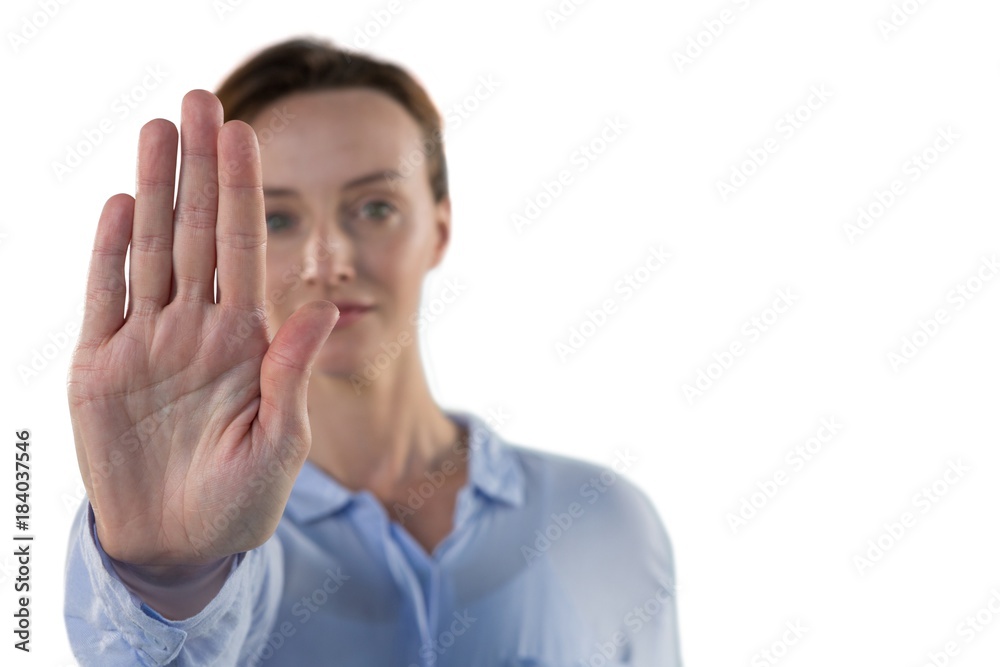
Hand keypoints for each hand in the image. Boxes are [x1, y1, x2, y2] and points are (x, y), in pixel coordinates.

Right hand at [67, 89, 338, 566]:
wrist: (179, 544)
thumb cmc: (242, 500)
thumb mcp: (280, 441)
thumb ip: (292, 373)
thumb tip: (322, 309)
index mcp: (247, 340)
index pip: (246, 249)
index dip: (244, 191)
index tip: (247, 132)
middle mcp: (198, 327)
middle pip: (197, 232)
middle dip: (199, 168)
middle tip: (200, 99)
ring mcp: (148, 341)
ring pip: (150, 249)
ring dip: (153, 190)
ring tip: (157, 130)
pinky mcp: (101, 366)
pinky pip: (105, 297)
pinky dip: (108, 252)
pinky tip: (119, 204)